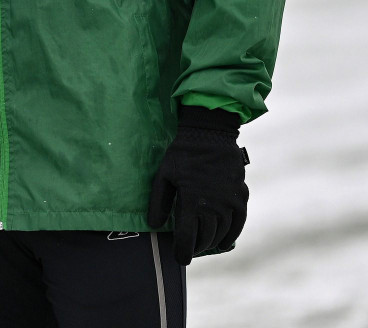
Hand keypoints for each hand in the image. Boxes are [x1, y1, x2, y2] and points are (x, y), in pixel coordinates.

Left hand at [147, 105, 249, 265]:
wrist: (210, 136)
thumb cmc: (182, 155)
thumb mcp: (163, 175)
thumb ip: (158, 202)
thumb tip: (154, 225)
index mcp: (191, 200)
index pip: (188, 236)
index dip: (183, 251)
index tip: (180, 259)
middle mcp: (213, 205)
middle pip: (205, 237)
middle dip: (196, 247)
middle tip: (189, 249)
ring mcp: (229, 202)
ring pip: (221, 233)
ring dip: (211, 243)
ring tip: (202, 245)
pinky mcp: (241, 197)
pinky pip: (238, 224)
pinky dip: (231, 236)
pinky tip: (223, 241)